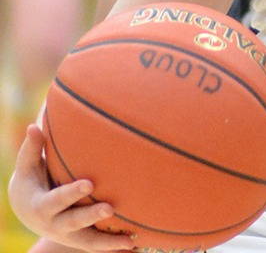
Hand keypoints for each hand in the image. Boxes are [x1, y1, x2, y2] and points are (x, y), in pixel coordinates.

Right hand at [7, 125, 136, 250]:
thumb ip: (32, 149)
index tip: (90, 184)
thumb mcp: (28, 167)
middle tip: (110, 209)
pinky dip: (114, 248)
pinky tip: (136, 246)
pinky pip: (98, 247)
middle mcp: (55, 224)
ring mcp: (68, 235)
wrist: (28, 211)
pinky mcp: (80, 240)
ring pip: (88, 242)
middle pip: (74, 223)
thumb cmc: (32, 181)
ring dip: (108, 242)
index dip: (72, 193)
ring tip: (131, 240)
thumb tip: (33, 126)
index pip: (57, 200)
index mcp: (42, 206)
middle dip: (91, 217)